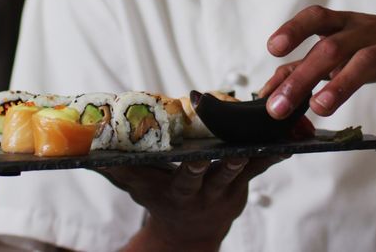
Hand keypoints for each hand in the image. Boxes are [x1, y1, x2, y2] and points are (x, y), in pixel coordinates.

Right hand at [98, 157, 286, 250]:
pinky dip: (272, 154)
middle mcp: (206, 194)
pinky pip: (260, 167)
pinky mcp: (243, 186)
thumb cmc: (157, 200)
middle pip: (220, 176)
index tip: (198, 156)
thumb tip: (88, 153)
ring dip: (258, 155)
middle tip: (240, 149)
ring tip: (274, 139)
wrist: (187, 235)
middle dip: (229, 163)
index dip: (193, 169)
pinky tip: (288, 140)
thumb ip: (118, 169)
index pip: (186, 180)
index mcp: (180, 193)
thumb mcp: (138, 188)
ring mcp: (228, 191)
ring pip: (245, 171)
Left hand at [259, 5, 375, 119]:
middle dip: (304, 76)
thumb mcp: (344, 53)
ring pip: (366, 61)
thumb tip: (266, 92)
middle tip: (280, 106)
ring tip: (320, 107)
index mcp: (347, 25)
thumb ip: (305, 69)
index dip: (294, 29)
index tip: (272, 48)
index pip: (317, 17)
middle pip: (333, 48)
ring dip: (342, 84)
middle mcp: (369, 32)